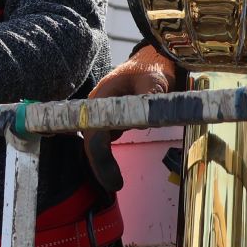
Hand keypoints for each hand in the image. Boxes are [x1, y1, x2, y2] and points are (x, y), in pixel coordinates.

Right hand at [82, 46, 181, 192]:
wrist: (152, 62)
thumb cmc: (151, 69)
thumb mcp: (154, 81)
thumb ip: (150, 99)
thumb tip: (147, 117)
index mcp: (102, 97)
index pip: (94, 131)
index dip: (99, 157)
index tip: (112, 178)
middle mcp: (96, 106)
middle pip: (92, 139)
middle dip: (100, 164)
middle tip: (116, 184)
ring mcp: (101, 113)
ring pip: (97, 141)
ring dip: (103, 160)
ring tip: (115, 181)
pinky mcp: (109, 118)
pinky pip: (104, 139)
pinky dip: (107, 154)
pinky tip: (113, 170)